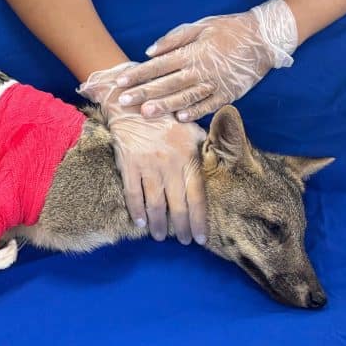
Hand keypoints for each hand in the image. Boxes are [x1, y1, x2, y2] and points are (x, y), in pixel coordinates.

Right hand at [80, 63, 207, 244]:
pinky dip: (136, 211)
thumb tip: (218, 165)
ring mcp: (148, 165)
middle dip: (181, 228)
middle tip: (182, 242)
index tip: (201, 238)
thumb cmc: (167, 117)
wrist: (133, 103)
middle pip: (178, 205)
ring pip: (155, 204)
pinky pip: (133, 194)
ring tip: (160, 237)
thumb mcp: (192, 130)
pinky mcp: (128, 164)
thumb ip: (206, 149)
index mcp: (189, 157)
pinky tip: (140, 223)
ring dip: (158, 224)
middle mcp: (170, 164)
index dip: (200, 221)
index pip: (198, 197)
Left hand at [113, 0, 297, 121]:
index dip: (138, 74)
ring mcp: (215, 84)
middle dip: (143, 93)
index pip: (158, 66)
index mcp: (191, 53)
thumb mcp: (200, 26)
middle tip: (123, 102)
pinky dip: (195, 112)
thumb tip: (149, 52)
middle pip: (166, 84)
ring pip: (185, 98)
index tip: (120, 82)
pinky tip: (180, 118)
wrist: (265, 38)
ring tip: (145, 113)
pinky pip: (209, 105)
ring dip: (164, 106)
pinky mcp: (229, 93)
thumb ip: (173, 39)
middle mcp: (200, 70)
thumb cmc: (229, 29)